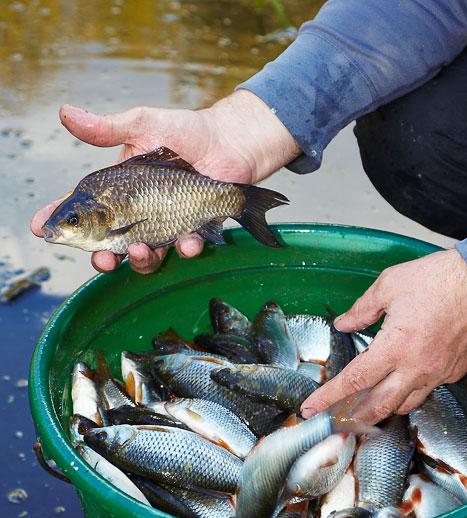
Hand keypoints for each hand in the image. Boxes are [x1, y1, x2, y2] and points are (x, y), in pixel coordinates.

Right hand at [31, 91, 298, 273]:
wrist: (231, 143)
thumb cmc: (185, 131)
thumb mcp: (144, 124)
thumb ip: (108, 128)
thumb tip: (65, 113)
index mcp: (118, 191)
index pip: (83, 210)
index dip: (61, 221)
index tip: (41, 229)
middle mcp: (138, 214)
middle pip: (110, 246)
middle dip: (102, 258)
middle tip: (103, 261)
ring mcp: (165, 226)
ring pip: (145, 256)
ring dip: (140, 261)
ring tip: (141, 251)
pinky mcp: (192, 231)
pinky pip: (184, 249)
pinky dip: (186, 248)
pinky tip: (189, 242)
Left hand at [301, 249, 466, 422]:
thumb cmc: (439, 279)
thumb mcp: (389, 285)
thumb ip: (362, 309)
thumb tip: (344, 324)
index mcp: (394, 348)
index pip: (353, 381)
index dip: (328, 397)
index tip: (310, 409)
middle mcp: (415, 369)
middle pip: (379, 406)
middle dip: (355, 416)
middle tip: (339, 419)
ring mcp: (437, 374)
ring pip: (405, 405)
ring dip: (384, 408)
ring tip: (369, 405)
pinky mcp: (455, 371)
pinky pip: (428, 389)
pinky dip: (411, 390)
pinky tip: (404, 381)